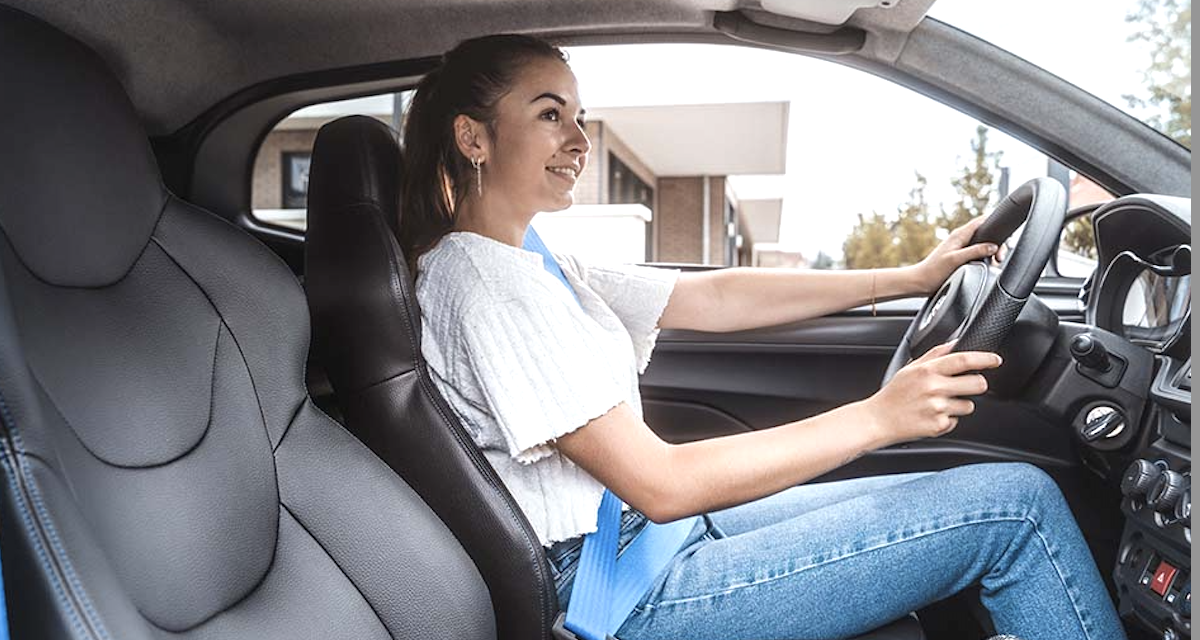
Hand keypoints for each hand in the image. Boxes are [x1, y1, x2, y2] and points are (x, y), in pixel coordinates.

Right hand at [861, 341, 1002, 445]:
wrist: (878, 420)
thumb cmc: (894, 394)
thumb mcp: (910, 368)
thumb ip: (934, 354)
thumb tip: (955, 343)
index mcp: (927, 371)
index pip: (964, 360)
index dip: (985, 358)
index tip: (996, 360)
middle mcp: (934, 388)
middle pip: (977, 384)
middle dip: (977, 384)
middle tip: (966, 386)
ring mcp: (938, 408)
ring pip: (969, 405)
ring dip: (959, 405)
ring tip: (938, 404)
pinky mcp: (939, 426)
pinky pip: (956, 421)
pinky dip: (948, 419)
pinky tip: (932, 416)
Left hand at [910, 216, 998, 293]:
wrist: (921, 282)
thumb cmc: (933, 272)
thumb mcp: (955, 260)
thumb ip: (975, 251)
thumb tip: (993, 247)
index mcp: (959, 235)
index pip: (982, 221)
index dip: (995, 222)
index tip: (1005, 232)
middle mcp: (961, 239)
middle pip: (986, 233)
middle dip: (997, 243)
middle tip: (999, 257)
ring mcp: (961, 247)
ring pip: (983, 243)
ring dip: (992, 251)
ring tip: (995, 262)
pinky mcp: (961, 256)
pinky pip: (978, 252)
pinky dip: (986, 257)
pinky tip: (988, 265)